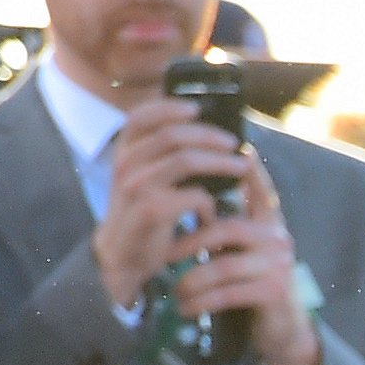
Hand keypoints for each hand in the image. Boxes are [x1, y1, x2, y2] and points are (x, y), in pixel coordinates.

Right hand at [89, 95, 255, 312]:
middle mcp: (125, 164)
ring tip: (241, 168)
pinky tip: (212, 214)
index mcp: (123, 152)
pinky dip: (210, 202)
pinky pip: (194, 195)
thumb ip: (164, 157)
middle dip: (209, 136)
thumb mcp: (146, 180)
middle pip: (173, 135)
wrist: (123, 257)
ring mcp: (137, 186)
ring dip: (221, 162)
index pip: (141, 116)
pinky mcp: (153, 211)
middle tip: (234, 143)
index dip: (169, 107)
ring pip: (186, 160)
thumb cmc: (144, 214)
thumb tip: (208, 134)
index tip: (198, 107)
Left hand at [169, 139, 321, 364]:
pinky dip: (202, 301)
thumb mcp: (242, 249)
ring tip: (176, 291)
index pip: (257, 188)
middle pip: (225, 229)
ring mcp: (279, 264)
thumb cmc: (252, 283)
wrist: (282, 328)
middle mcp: (278, 237)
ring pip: (224, 265)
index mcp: (268, 222)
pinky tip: (187, 308)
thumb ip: (225, 223)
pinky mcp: (275, 292)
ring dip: (192, 280)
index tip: (232, 155)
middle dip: (189, 243)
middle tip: (162, 256)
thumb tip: (192, 192)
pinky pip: (229, 292)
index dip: (246, 171)